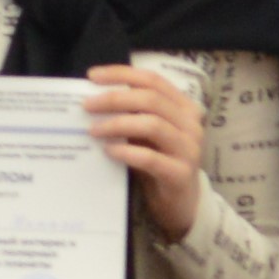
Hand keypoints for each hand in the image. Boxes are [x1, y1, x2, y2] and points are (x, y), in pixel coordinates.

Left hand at [82, 60, 204, 240]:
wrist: (182, 204)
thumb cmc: (160, 163)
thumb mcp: (148, 134)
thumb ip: (133, 114)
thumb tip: (95, 98)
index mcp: (184, 107)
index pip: (152, 80)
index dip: (122, 74)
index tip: (92, 77)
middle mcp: (191, 124)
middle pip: (151, 99)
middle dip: (115, 98)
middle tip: (87, 106)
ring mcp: (189, 149)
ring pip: (152, 125)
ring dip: (118, 124)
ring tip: (94, 130)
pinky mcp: (181, 174)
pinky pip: (151, 158)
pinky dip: (127, 152)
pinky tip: (108, 151)